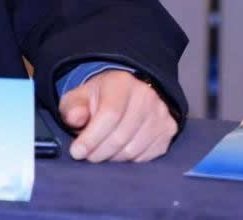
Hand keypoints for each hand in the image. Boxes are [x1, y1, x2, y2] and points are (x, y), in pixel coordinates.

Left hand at [58, 70, 177, 162]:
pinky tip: (118, 151)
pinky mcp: (169, 129)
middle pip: (121, 136)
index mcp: (121, 82)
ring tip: (101, 152)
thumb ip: (73, 108)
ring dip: (113, 158)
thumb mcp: (79, 98)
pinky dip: (129, 160)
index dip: (91, 137)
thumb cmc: (98, 99)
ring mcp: (161, 113)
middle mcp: (146, 95)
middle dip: (99, 151)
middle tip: (87, 156)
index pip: (109, 114)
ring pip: (133, 149)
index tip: (77, 152)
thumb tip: (75, 118)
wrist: (126, 96)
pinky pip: (147, 156)